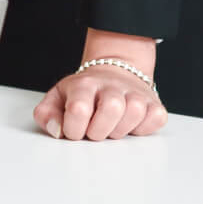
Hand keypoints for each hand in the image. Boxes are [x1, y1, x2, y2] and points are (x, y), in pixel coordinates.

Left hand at [32, 29, 165, 140]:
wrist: (113, 71)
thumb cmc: (83, 92)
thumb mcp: (57, 98)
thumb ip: (46, 114)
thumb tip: (56, 130)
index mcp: (83, 85)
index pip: (79, 108)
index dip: (74, 128)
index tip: (73, 131)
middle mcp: (110, 86)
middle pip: (112, 108)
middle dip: (100, 130)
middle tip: (94, 131)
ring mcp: (134, 93)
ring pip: (134, 112)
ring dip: (121, 130)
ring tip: (111, 127)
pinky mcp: (153, 103)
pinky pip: (156, 118)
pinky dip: (144, 128)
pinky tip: (130, 125)